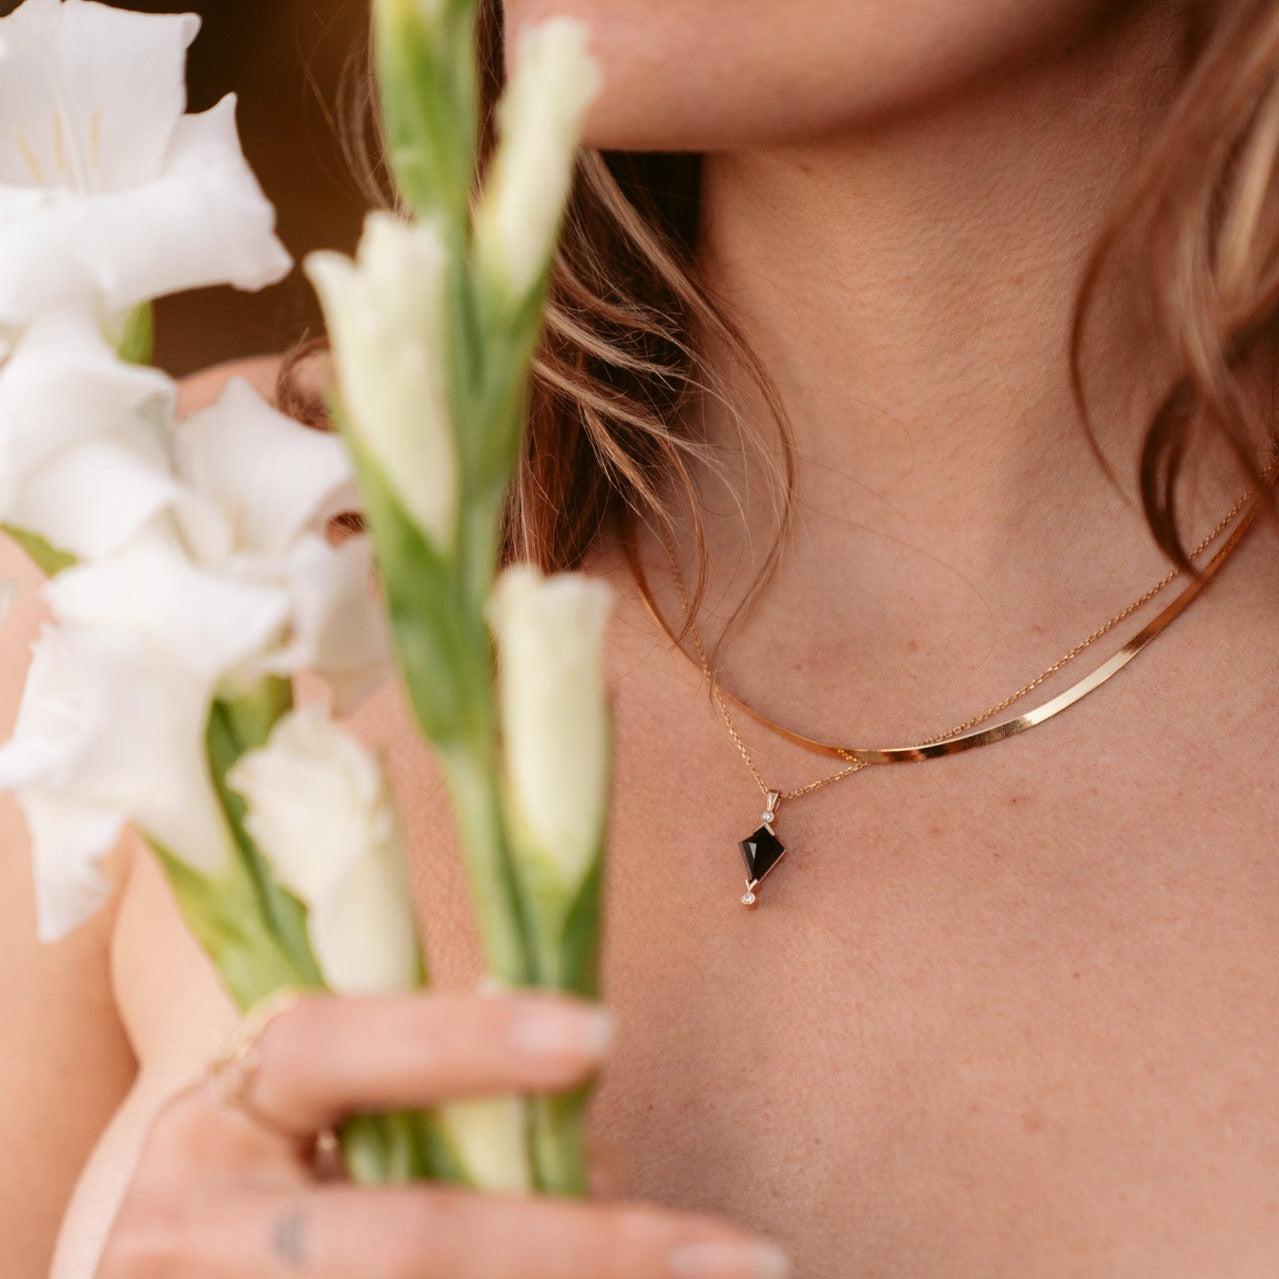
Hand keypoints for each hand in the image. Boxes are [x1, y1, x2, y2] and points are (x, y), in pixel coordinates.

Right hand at [98, 992, 789, 1277]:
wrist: (166, 1263)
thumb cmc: (281, 1172)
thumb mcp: (322, 1127)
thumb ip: (436, 1118)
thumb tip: (600, 1158)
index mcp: (217, 1118)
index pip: (330, 1049)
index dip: (464, 1039)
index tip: (602, 1034)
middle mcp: (186, 1232)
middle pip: (402, 1243)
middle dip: (575, 1250)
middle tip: (725, 1253)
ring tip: (702, 1274)